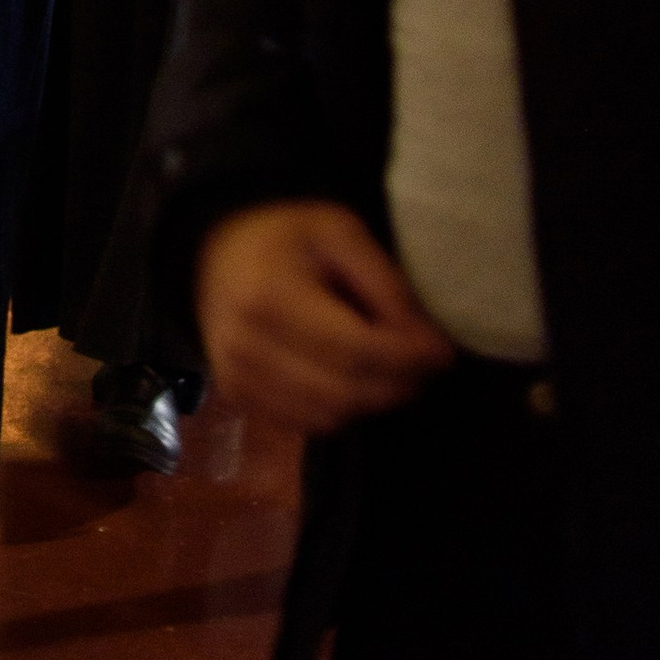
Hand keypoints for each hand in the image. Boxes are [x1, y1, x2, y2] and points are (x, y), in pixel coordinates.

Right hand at [195, 200, 455, 435]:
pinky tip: (352, 379)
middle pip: (346, 392)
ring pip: (330, 417)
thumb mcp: (342, 236)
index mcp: (270, 298)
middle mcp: (247, 347)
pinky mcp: (236, 396)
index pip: (356, 352)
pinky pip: (306, 424)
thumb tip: (431, 348)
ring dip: (373, 401)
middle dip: (399, 384)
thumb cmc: (286, 235)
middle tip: (425, 365)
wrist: (215, 249)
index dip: (408, 360)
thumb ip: (387, 288)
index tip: (444, 353)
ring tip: (392, 370)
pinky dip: (341, 410)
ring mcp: (236, 377)